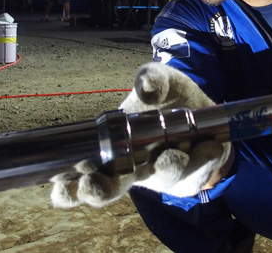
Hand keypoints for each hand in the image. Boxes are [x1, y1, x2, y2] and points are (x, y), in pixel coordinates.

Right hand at [51, 62, 232, 207]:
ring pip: (161, 179)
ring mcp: (163, 176)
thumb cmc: (169, 100)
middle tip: (94, 184)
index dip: (67, 190)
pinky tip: (211, 147)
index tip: (61, 186)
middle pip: (109, 192)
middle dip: (100, 191)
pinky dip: (203, 159)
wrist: (207, 114)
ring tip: (171, 155)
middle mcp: (133, 171)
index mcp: (111, 153)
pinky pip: (197, 172)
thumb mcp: (161, 81)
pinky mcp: (192, 177)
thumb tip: (146, 87)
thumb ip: (152, 78)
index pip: (79, 181)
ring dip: (165, 167)